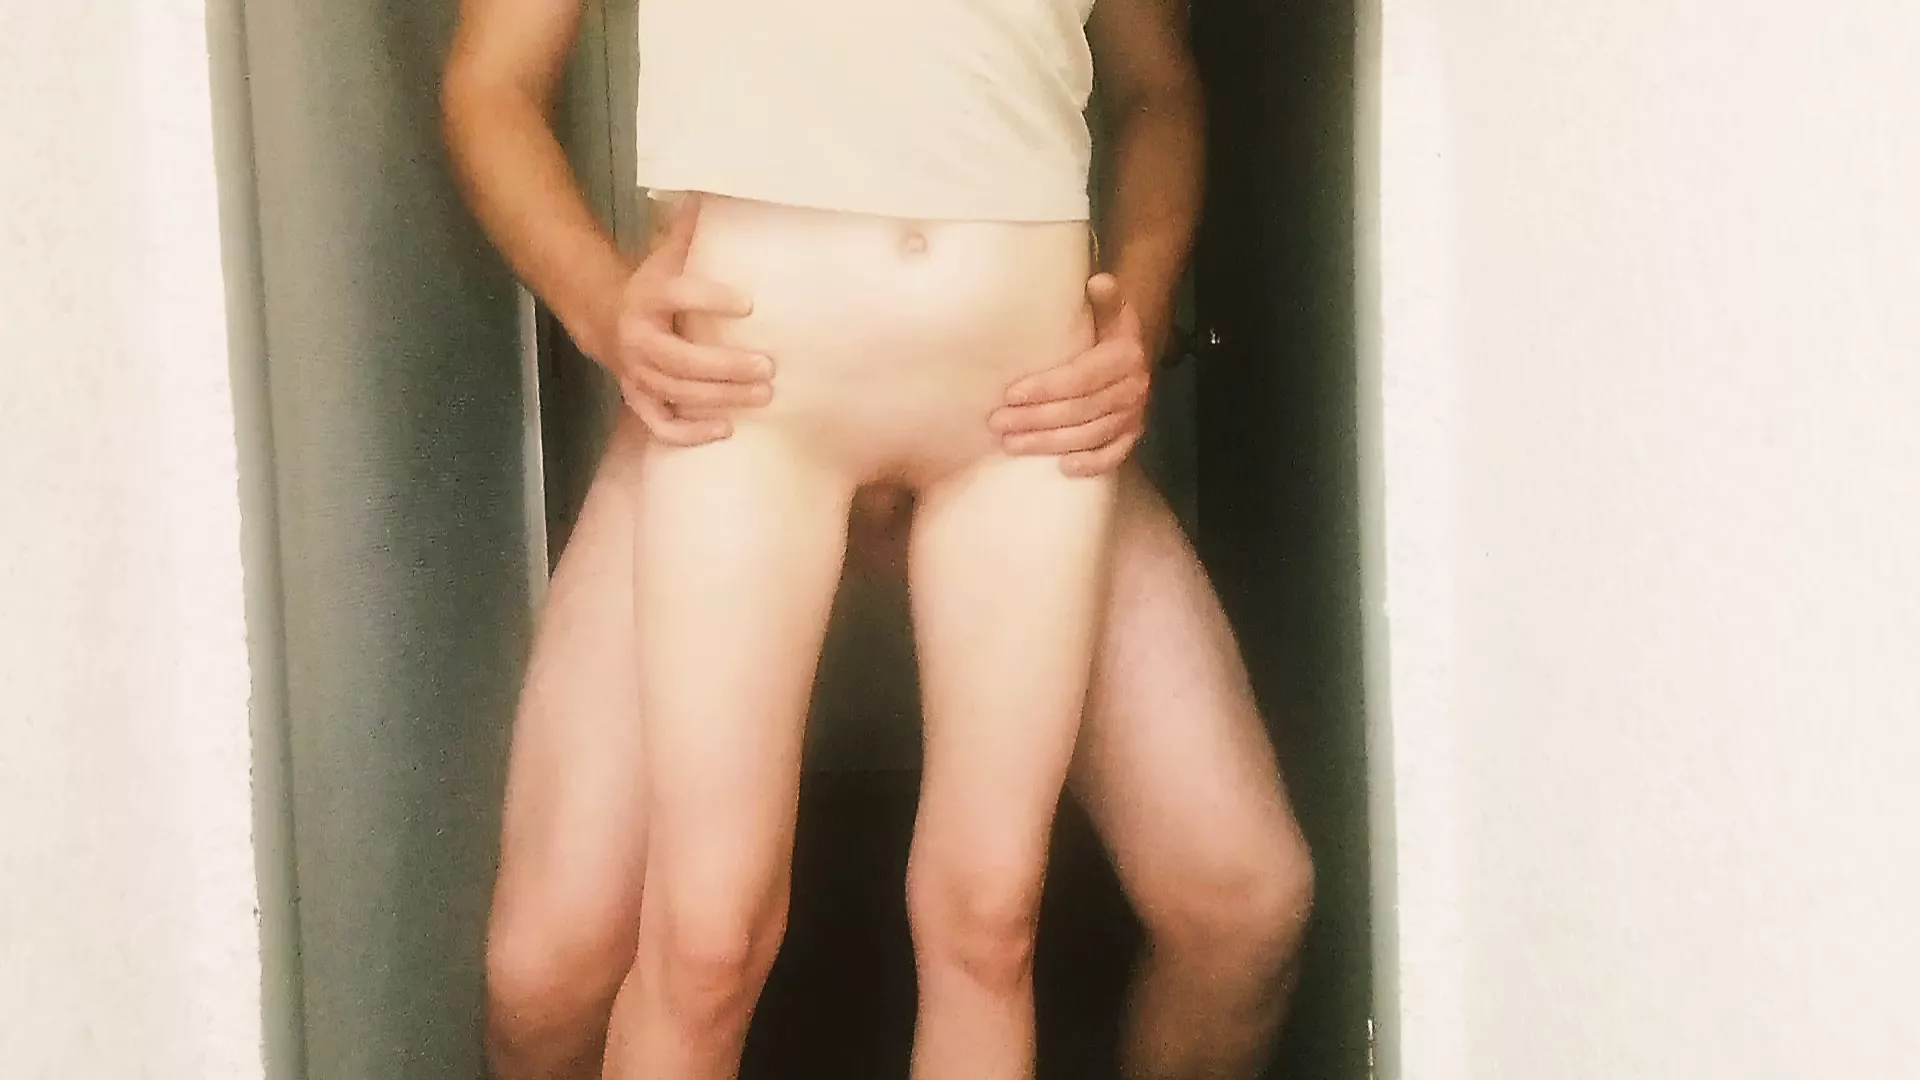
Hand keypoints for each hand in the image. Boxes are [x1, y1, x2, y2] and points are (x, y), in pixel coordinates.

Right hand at [613, 195, 773, 444]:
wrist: (605, 318)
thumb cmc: (652, 286)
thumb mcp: (667, 253)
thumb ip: (690, 229)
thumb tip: (713, 191)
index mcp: (648, 296)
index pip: (679, 295)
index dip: (711, 298)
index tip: (749, 301)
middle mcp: (639, 339)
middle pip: (681, 360)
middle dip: (726, 366)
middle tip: (769, 366)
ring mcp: (637, 374)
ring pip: (677, 393)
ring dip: (721, 398)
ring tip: (763, 394)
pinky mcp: (639, 400)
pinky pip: (661, 425)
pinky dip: (690, 434)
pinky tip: (725, 430)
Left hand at [990, 273, 1151, 476]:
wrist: (1137, 355)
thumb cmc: (1109, 332)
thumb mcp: (1111, 310)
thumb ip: (1106, 298)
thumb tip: (1098, 281)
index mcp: (1125, 356)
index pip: (1081, 377)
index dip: (1045, 388)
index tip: (1011, 394)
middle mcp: (1133, 389)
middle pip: (1079, 410)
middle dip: (1036, 419)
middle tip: (998, 423)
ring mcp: (1134, 416)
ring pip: (1089, 436)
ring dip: (1049, 444)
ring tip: (1012, 445)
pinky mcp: (1133, 436)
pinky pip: (1113, 456)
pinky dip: (1091, 464)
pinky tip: (1062, 469)